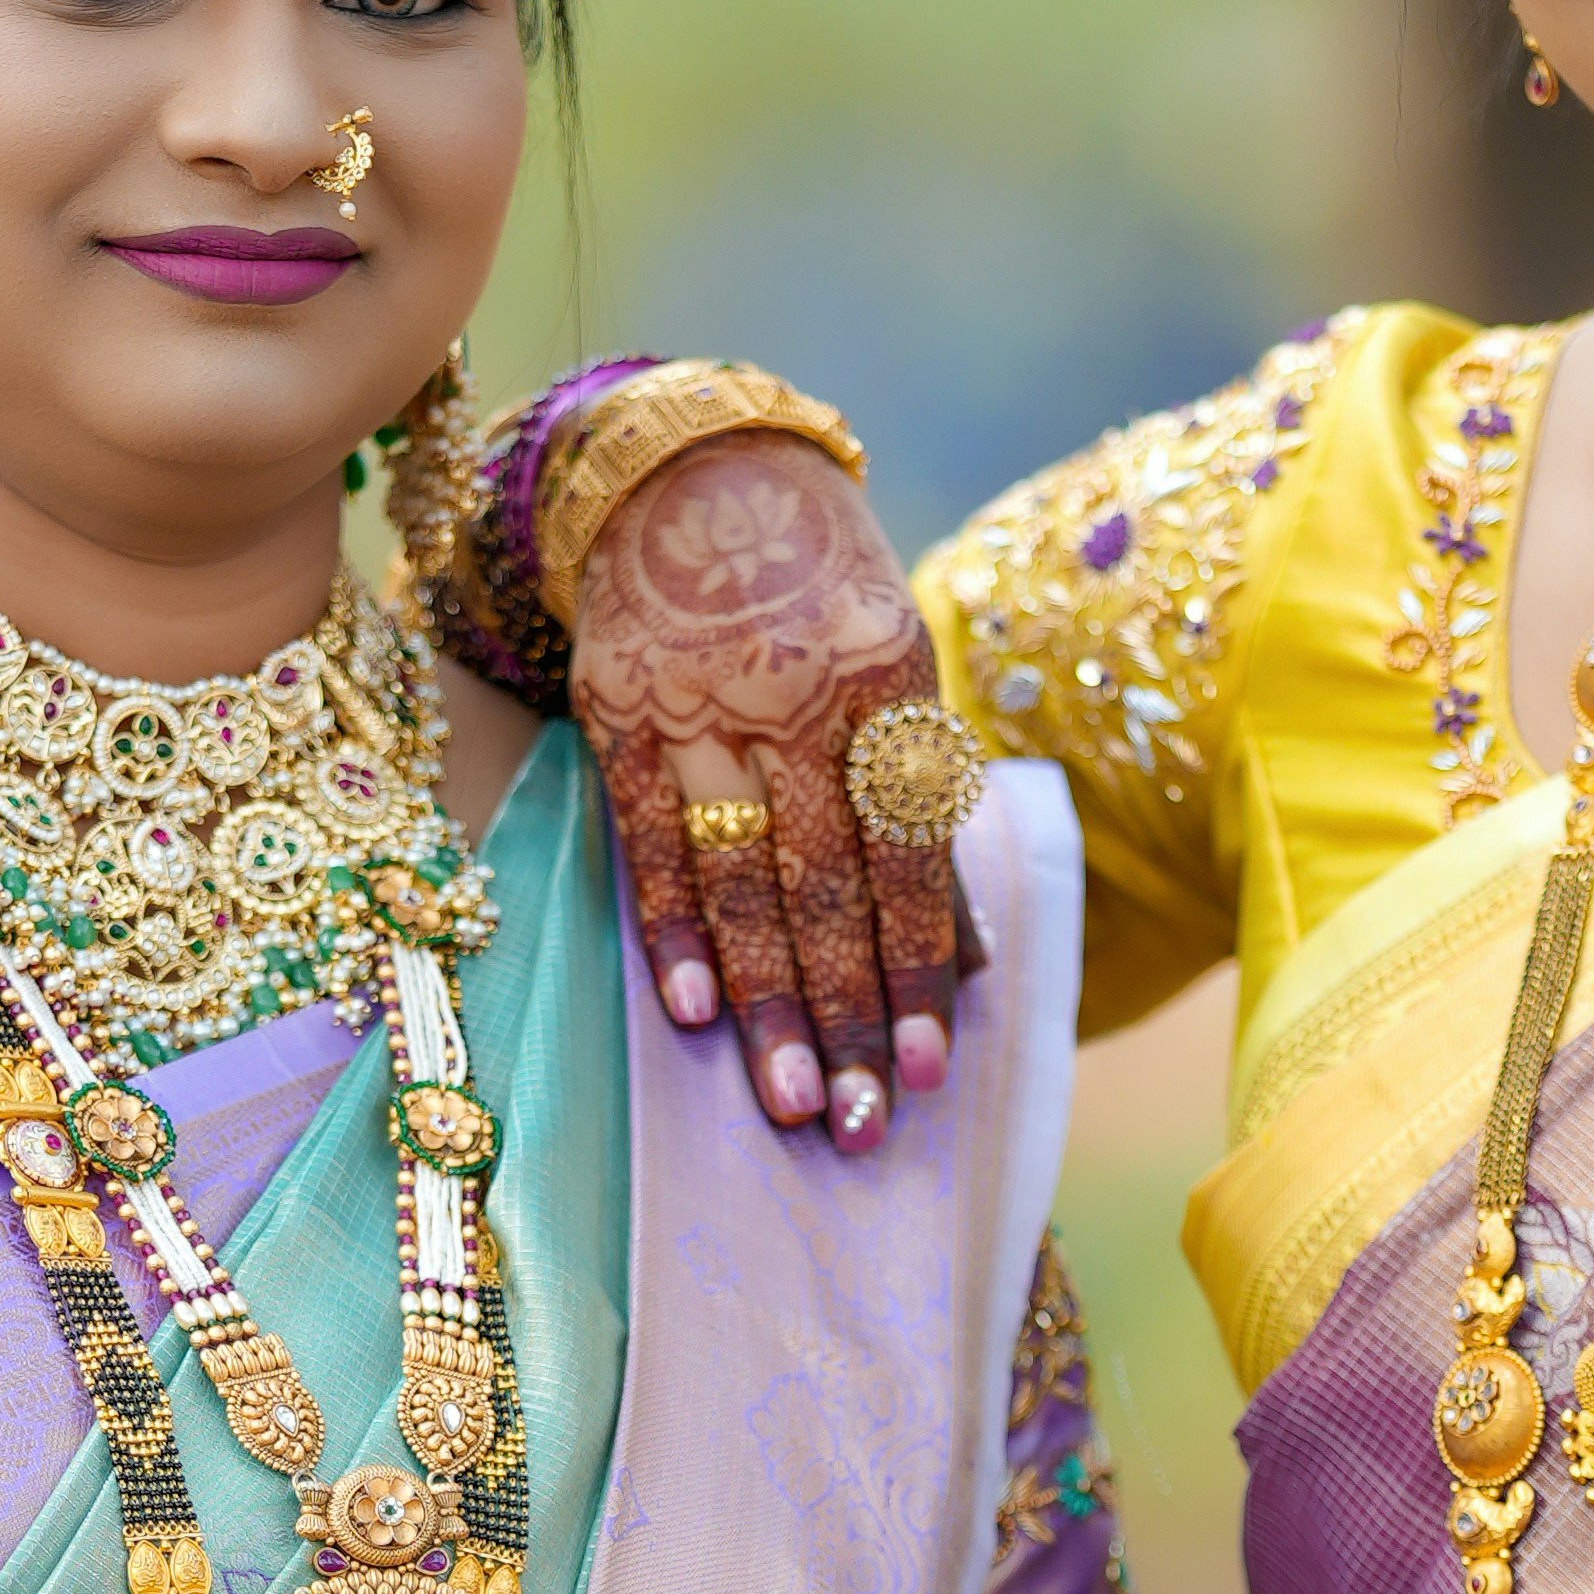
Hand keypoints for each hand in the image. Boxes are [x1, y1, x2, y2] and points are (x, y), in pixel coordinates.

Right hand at [566, 435, 979, 1147]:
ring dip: (769, 1001)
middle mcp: (795, 693)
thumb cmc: (819, 589)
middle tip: (862, 1124)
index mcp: (885, 678)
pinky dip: (673, 932)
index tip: (931, 1066)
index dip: (920, 966)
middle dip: (848, 1013)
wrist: (689, 469)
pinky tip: (696, 1014)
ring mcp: (699, 705)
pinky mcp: (618, 715)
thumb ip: (922, 805)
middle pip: (826, 884)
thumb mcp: (897, 665)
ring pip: (740, 879)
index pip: (910, 851)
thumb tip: (975, 959)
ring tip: (791, 1101)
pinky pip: (648, 843)